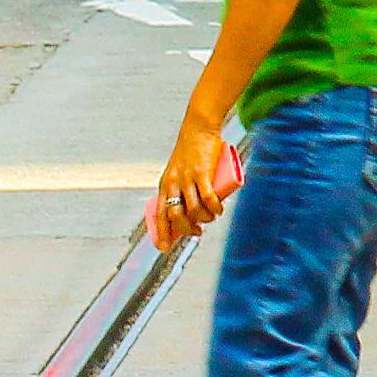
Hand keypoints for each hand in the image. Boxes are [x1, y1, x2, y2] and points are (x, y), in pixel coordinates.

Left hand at [149, 119, 240, 248]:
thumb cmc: (192, 150)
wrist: (198, 129)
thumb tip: (194, 206)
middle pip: (175, 216)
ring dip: (203, 219)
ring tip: (212, 218)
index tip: (164, 248)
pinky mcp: (201, 173)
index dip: (161, 233)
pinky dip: (213, 207)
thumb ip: (183, 186)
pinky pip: (207, 196)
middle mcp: (172, 184)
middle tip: (197, 232)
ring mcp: (186, 178)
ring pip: (192, 209)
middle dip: (186, 229)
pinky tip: (218, 211)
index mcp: (164, 185)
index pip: (159, 214)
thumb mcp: (180, 171)